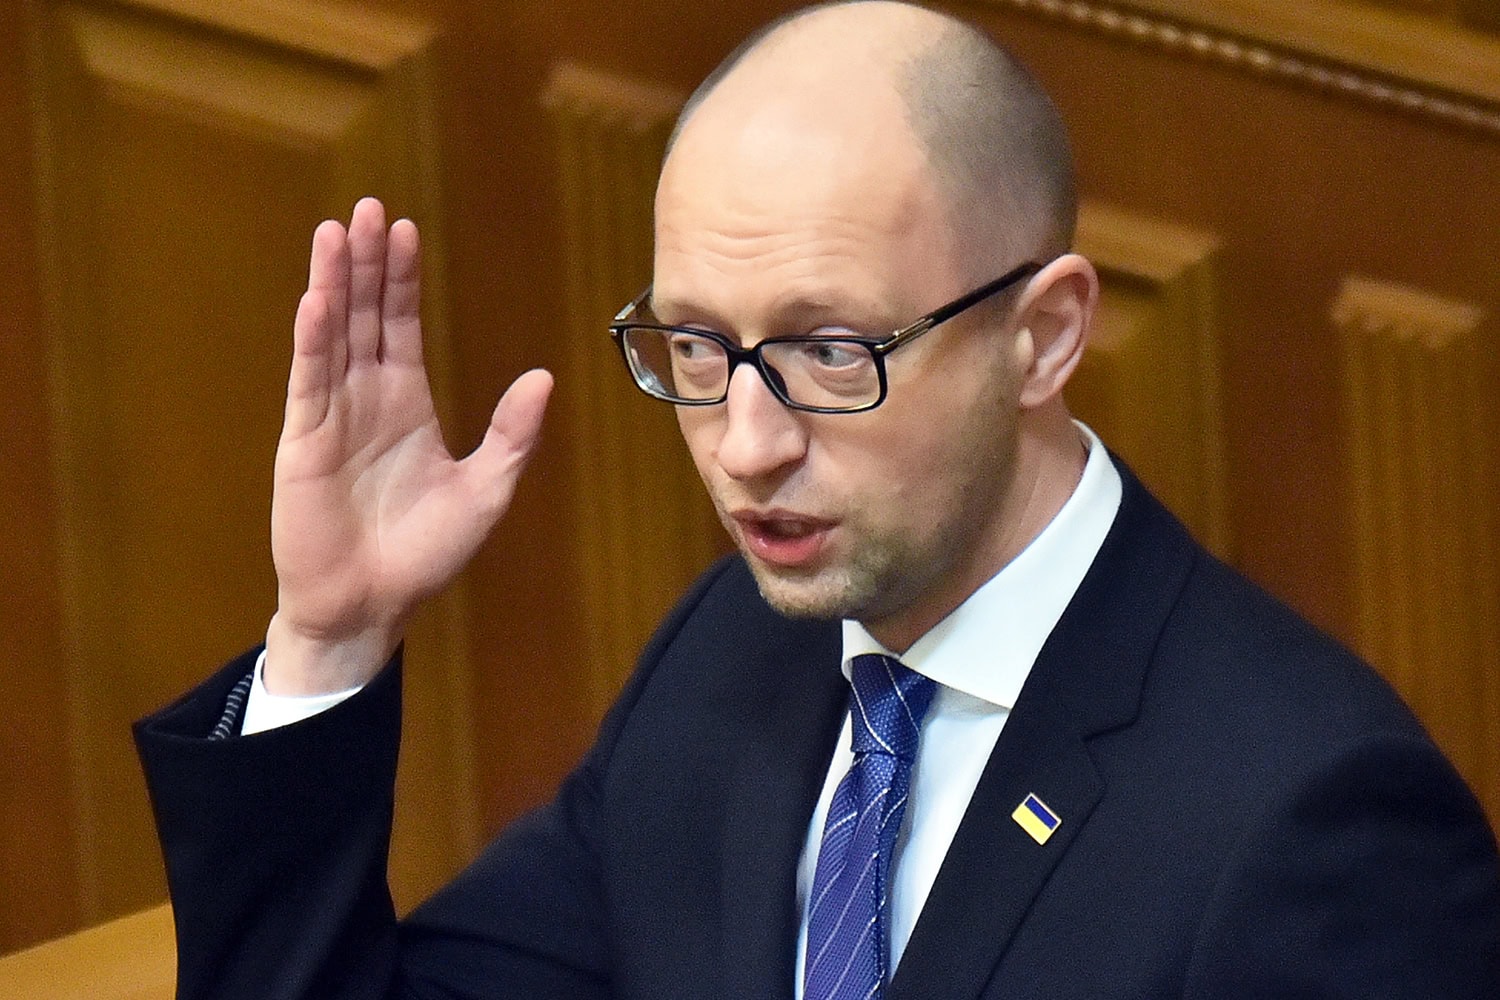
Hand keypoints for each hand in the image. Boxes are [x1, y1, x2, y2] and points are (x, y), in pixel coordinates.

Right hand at [265, 198, 551, 693]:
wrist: (372, 605)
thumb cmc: (425, 553)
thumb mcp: (485, 490)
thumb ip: (512, 435)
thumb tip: (544, 377)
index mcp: (408, 403)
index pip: (400, 325)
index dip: (401, 278)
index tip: (406, 231)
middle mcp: (366, 398)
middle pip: (365, 314)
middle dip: (367, 262)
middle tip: (370, 209)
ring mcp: (331, 415)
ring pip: (333, 335)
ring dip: (334, 284)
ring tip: (336, 232)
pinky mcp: (306, 442)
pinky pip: (309, 381)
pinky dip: (313, 339)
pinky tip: (317, 299)